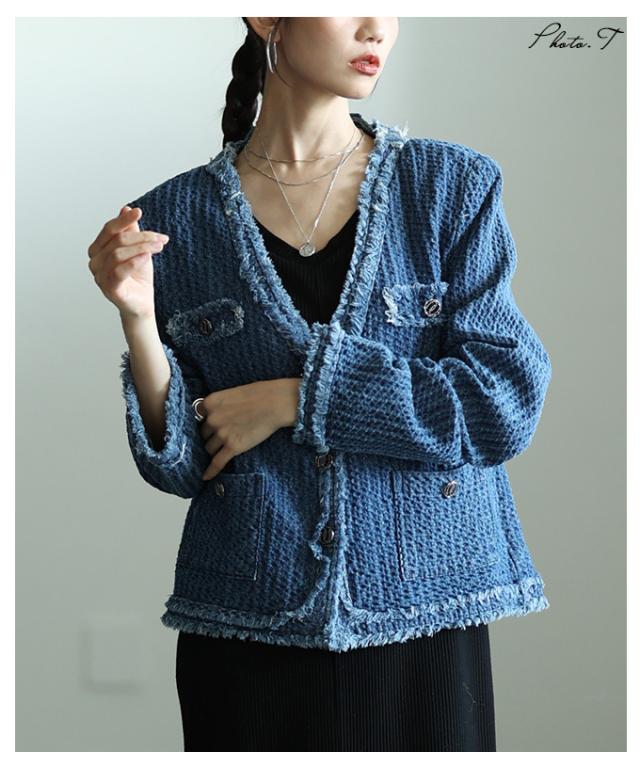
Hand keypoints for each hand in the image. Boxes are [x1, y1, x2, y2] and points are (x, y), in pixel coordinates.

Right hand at [87, 205, 168, 319]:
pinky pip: (119, 271)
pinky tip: (147, 256)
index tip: (139, 212)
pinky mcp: (109, 289)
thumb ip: (130, 230)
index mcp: (97, 249)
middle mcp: (94, 262)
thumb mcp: (137, 249)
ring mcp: (99, 276)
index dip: (123, 220)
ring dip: (142, 247)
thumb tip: (126, 207)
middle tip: (161, 238)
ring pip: (119, 254)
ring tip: (159, 247)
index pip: (109, 230)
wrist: (143, 302)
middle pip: (117, 241)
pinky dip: (134, 261)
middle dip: (141, 237)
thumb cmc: (138, 276)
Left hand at [199, 378, 300, 479]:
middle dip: (209, 436)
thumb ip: (220, 405)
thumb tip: (218, 415)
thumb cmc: (260, 394)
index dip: (203, 422)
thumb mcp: (232, 393)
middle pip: (203, 434)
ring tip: (219, 452)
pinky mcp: (233, 447)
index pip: (197, 417)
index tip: (206, 427)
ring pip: (209, 448)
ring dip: (213, 450)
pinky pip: (217, 462)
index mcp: (210, 402)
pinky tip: (206, 477)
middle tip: (218, 438)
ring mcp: (222, 434)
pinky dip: (210, 471)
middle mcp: (212, 419)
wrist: (276, 403)